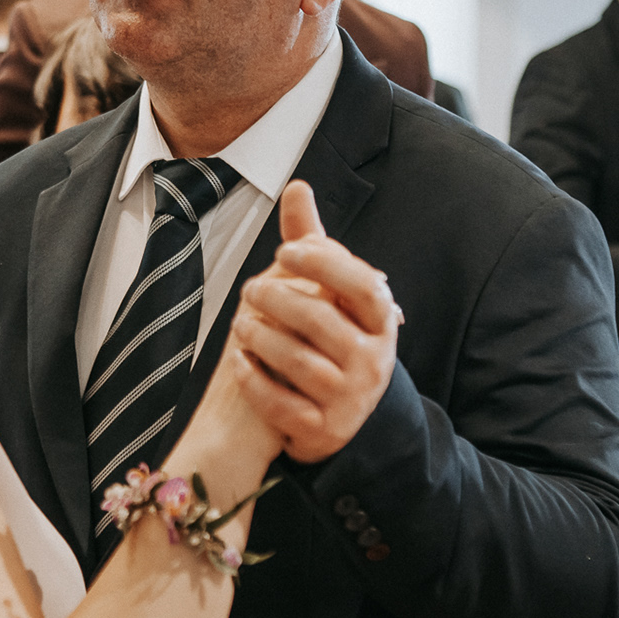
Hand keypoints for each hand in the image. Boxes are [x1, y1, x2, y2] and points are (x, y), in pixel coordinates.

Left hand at [232, 181, 399, 463]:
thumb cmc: (330, 342)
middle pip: (321, 320)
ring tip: (240, 322)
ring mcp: (349, 400)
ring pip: (297, 362)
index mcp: (380, 324)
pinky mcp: (322, 431)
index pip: (362, 285)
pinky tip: (238, 360)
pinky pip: (281, 404)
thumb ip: (314, 244)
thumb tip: (297, 186)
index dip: (323, 264)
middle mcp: (372, 362)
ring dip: (259, 337)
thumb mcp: (333, 296)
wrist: (339, 420)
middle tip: (248, 289)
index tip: (283, 252)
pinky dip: (254, 379)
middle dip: (277, 299)